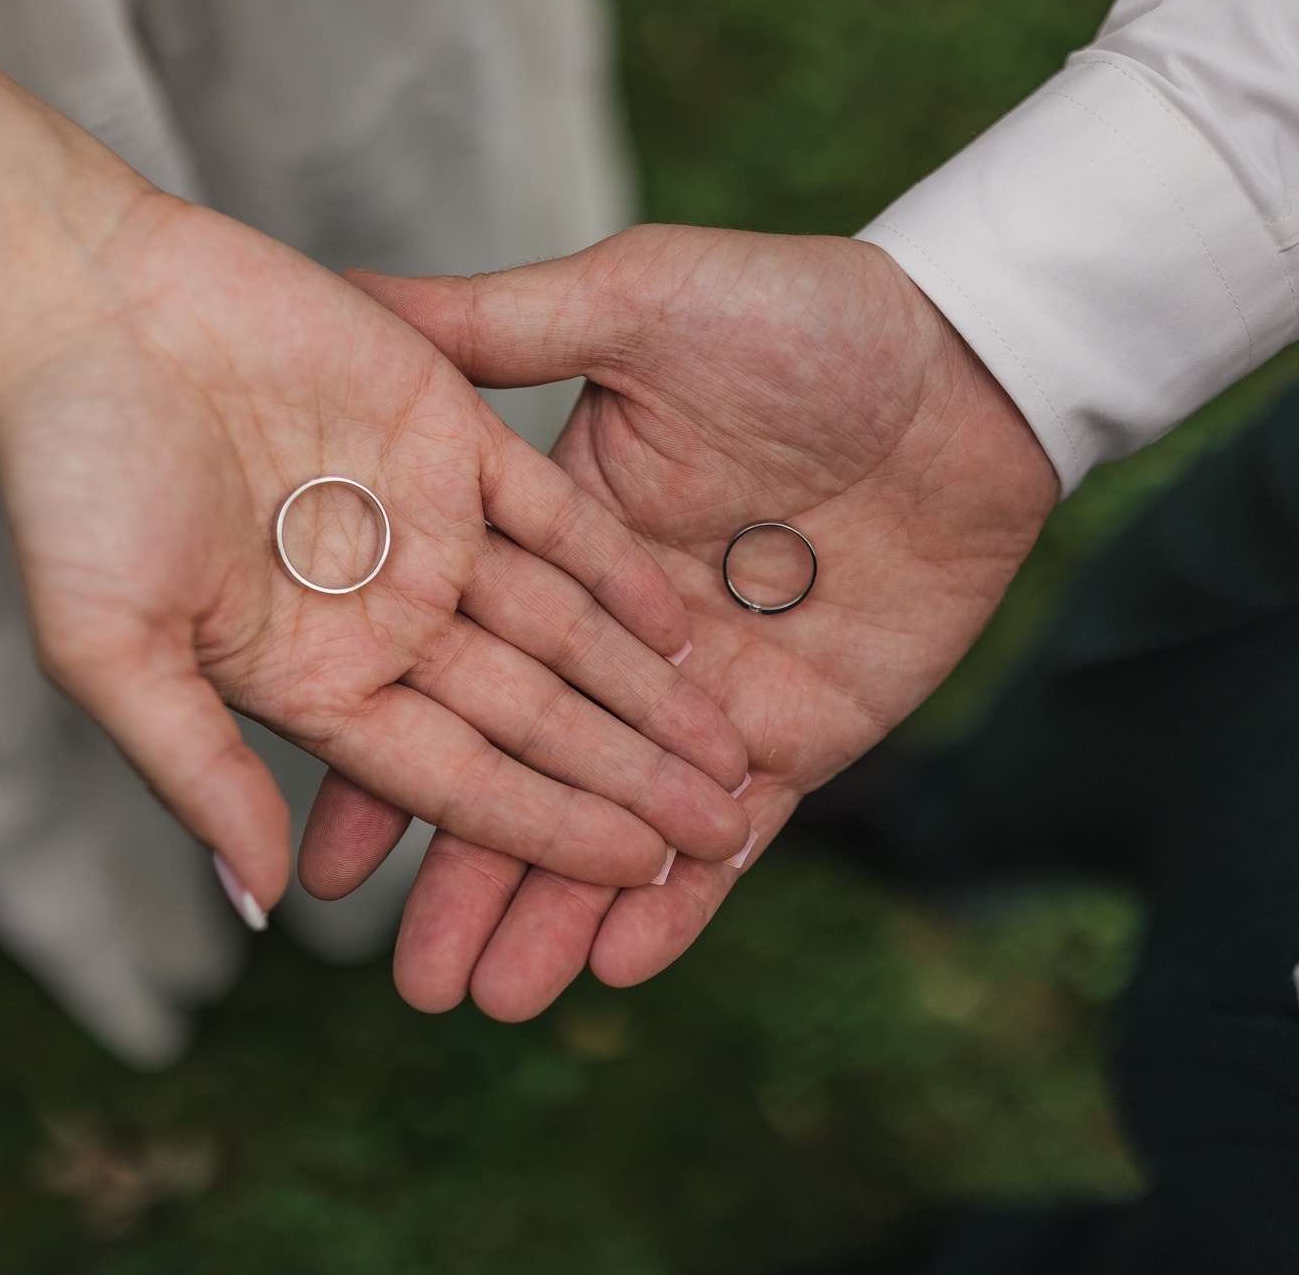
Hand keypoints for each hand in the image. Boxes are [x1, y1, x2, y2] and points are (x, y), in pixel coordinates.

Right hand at [0, 200, 753, 916]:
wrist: (77, 297)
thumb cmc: (65, 472)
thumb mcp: (107, 641)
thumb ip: (189, 766)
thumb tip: (261, 905)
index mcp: (310, 680)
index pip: (451, 777)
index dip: (545, 826)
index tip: (639, 873)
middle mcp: (383, 616)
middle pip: (528, 716)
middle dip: (622, 782)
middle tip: (715, 834)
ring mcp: (424, 528)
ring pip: (562, 627)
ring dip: (643, 691)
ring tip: (732, 752)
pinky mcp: (451, 434)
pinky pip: (555, 514)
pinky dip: (614, 567)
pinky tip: (682, 623)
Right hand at [300, 226, 1056, 1012]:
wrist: (967, 364)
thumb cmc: (798, 312)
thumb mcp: (631, 301)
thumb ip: (495, 329)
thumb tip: (351, 298)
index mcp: (552, 552)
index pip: (452, 678)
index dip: (391, 769)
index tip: (332, 861)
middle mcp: (617, 645)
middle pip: (526, 778)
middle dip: (468, 883)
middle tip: (413, 982)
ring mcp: (705, 703)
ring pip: (617, 826)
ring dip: (556, 913)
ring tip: (490, 999)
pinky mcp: (799, 737)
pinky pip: (733, 838)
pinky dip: (683, 903)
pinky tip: (619, 966)